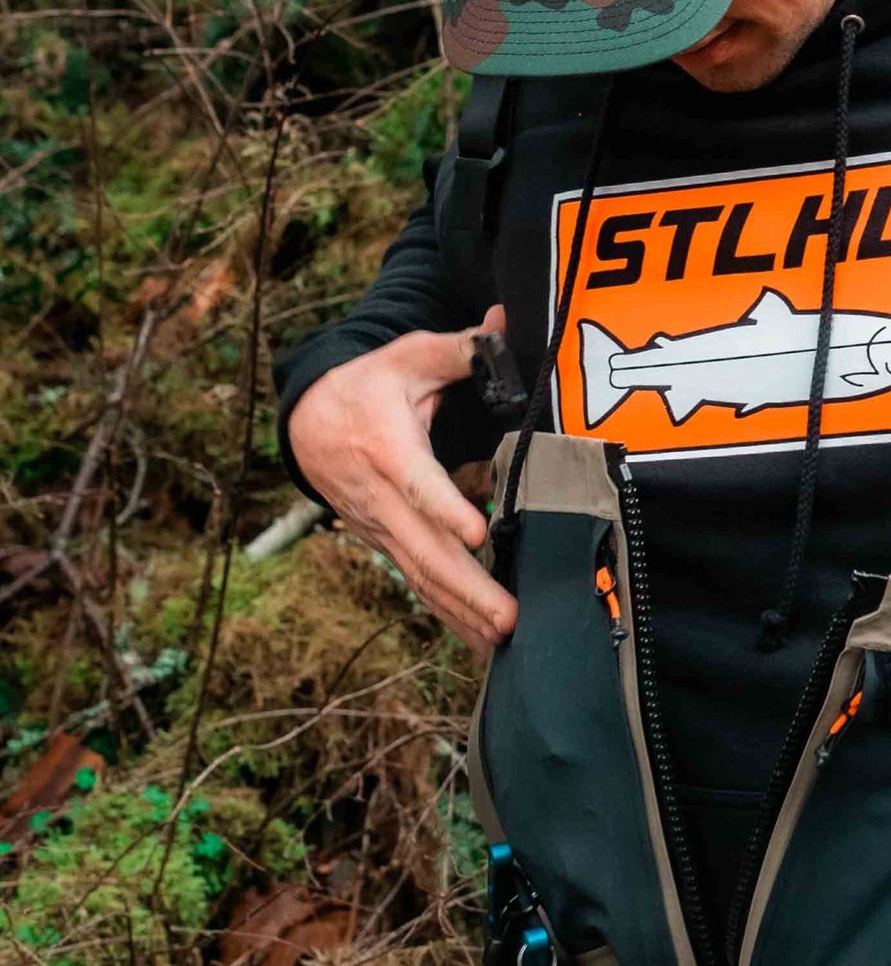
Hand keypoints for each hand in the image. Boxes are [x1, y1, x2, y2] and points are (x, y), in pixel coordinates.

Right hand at [287, 304, 517, 655]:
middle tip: (508, 618)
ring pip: (419, 575)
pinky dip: (446, 612)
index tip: (480, 532)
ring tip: (502, 642)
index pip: (418, 484)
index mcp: (386, 448)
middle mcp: (379, 497)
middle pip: (423, 549)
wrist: (307, 417)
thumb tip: (500, 323)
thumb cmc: (369, 383)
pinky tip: (478, 640)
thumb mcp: (408, 355)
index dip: (447, 509)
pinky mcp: (385, 540)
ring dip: (460, 611)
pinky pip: (417, 579)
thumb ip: (457, 347)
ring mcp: (379, 526)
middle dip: (467, 587)